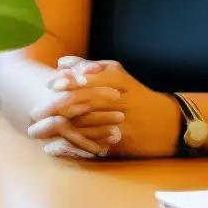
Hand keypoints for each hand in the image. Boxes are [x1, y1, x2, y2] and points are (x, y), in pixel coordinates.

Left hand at [27, 57, 180, 158]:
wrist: (167, 124)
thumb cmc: (136, 96)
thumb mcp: (119, 76)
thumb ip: (91, 67)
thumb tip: (61, 61)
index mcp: (119, 82)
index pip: (91, 79)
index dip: (70, 81)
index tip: (51, 84)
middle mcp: (120, 102)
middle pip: (86, 101)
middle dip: (61, 104)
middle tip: (40, 105)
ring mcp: (120, 124)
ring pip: (87, 124)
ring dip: (63, 125)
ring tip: (42, 125)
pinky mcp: (119, 143)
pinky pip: (94, 144)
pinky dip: (73, 145)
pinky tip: (56, 146)